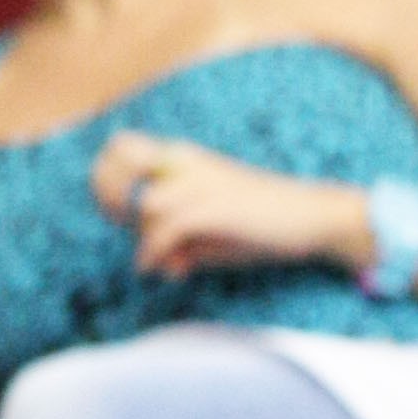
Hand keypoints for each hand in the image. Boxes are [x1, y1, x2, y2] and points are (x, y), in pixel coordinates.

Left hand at [89, 132, 365, 279]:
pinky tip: (173, 271)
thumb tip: (151, 264)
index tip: (118, 213)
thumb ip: (175, 241)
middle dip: (111, 196)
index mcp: (183, 158)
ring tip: (171, 263)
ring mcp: (201, 183)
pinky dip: (158, 255)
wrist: (311, 217)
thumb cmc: (259, 223)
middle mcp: (187, 163)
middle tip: (125, 227)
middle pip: (121, 159)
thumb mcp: (210, 231)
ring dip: (148, 240)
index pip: (120, 146)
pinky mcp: (213, 208)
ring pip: (146, 206)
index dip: (106, 178)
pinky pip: (165, 230)